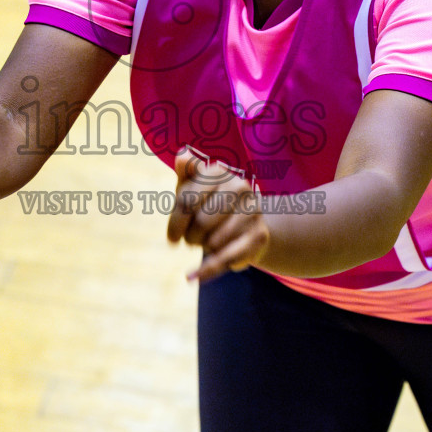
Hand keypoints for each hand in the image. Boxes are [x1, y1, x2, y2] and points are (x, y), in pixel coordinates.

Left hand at [167, 149, 270, 282]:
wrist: (250, 222)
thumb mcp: (195, 188)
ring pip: (213, 242)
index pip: (186, 201)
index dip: (175, 222)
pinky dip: (207, 270)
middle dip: (191, 236)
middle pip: (200, 223)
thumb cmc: (212, 203)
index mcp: (219, 171)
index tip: (172, 236)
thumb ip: (187, 172)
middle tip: (194, 237)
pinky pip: (227, 258)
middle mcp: (240, 187)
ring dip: (205, 248)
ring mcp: (252, 211)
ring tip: (209, 241)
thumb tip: (182, 154)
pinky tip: (192, 277)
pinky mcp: (259, 237)